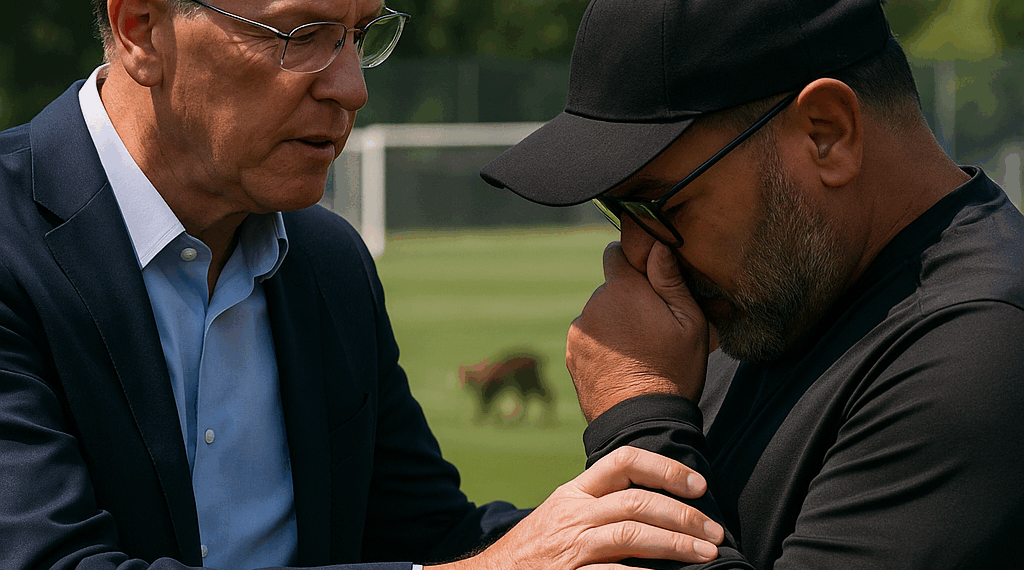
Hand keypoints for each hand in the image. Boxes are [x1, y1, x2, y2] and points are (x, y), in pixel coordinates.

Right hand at [428, 447, 723, 569]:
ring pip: (632, 535)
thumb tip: (658, 504)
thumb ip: (601, 504)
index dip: (666, 468)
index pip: (624, 461)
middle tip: (716, 531)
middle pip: (637, 501)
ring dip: (676, 544)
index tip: (698, 485)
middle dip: (683, 514)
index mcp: (574, 492)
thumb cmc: (536, 549)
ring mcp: (571, 547)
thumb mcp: (563, 514)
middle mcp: (573, 514)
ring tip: (707, 554)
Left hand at [567, 241, 708, 420]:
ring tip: (639, 351)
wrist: (641, 422)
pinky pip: (590, 339)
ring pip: (600, 315)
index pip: (615, 252)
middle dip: (628, 299)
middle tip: (653, 326)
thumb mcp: (689, 323)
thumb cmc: (673, 370)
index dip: (631, 260)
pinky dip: (603, 346)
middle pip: (610, 288)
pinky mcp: (572, 355)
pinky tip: (623, 365)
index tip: (647, 278)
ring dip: (615, 324)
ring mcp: (580, 332)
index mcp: (622, 289)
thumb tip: (657, 244)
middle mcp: (593, 305)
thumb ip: (670, 279)